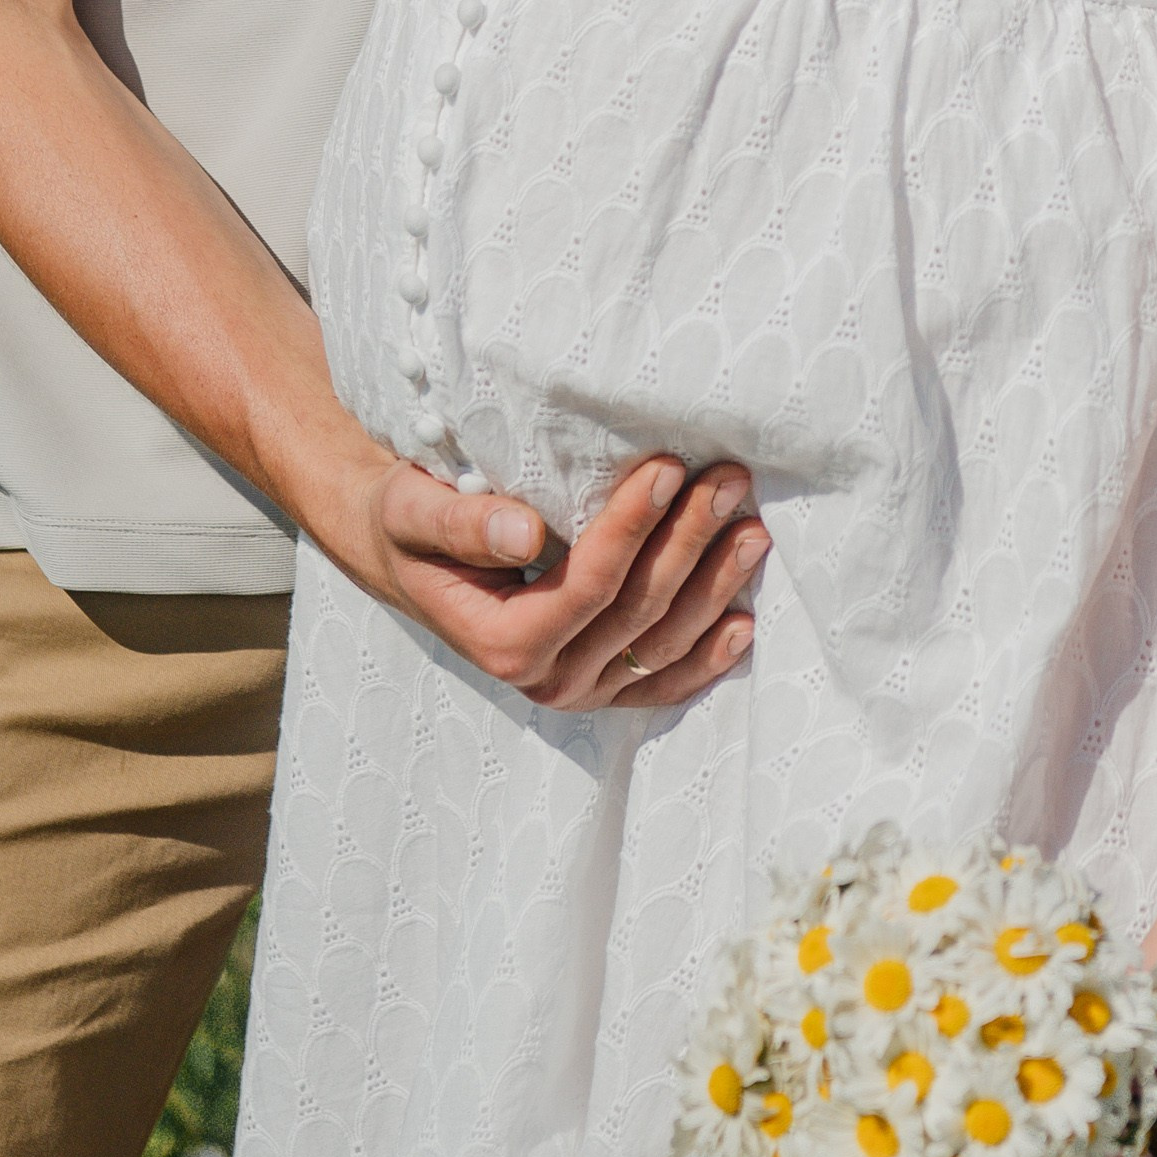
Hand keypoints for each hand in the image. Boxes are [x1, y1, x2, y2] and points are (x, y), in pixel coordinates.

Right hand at [327, 443, 768, 707]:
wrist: (405, 557)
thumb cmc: (410, 523)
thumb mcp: (414, 511)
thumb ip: (463, 523)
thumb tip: (525, 530)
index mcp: (502, 642)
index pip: (588, 585)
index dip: (632, 526)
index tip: (669, 465)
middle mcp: (544, 680)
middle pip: (637, 611)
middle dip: (688, 541)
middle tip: (729, 479)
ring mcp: (578, 690)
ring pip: (662, 644)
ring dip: (714, 587)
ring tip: (752, 528)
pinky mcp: (601, 688)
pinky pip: (663, 681)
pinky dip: (707, 656)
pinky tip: (744, 623)